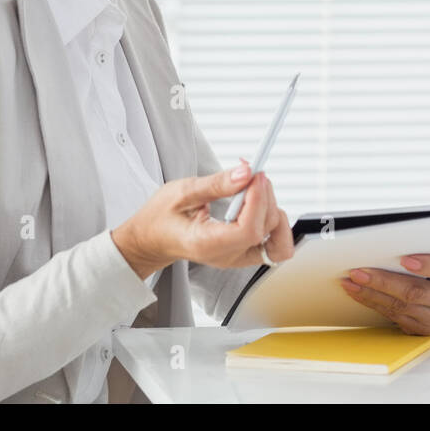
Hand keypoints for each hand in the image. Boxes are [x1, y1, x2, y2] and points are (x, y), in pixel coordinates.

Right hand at [111, 159, 294, 278]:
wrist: (153, 240)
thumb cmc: (161, 218)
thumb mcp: (182, 192)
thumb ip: (216, 184)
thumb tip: (245, 173)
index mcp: (207, 245)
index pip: (248, 230)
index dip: (258, 200)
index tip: (255, 175)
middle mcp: (227, 256)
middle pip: (265, 229)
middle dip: (265, 195)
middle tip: (250, 172)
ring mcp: (238, 258)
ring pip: (276, 236)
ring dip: (271, 206)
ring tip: (251, 187)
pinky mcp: (245, 252)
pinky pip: (275, 243)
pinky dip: (275, 220)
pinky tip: (259, 203)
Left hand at [338, 254, 429, 334]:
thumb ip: (424, 248)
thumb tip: (388, 243)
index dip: (429, 265)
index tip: (405, 259)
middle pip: (417, 292)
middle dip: (383, 281)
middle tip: (359, 272)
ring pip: (402, 307)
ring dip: (372, 294)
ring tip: (352, 282)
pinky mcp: (425, 330)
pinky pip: (396, 317)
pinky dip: (374, 303)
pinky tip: (359, 293)